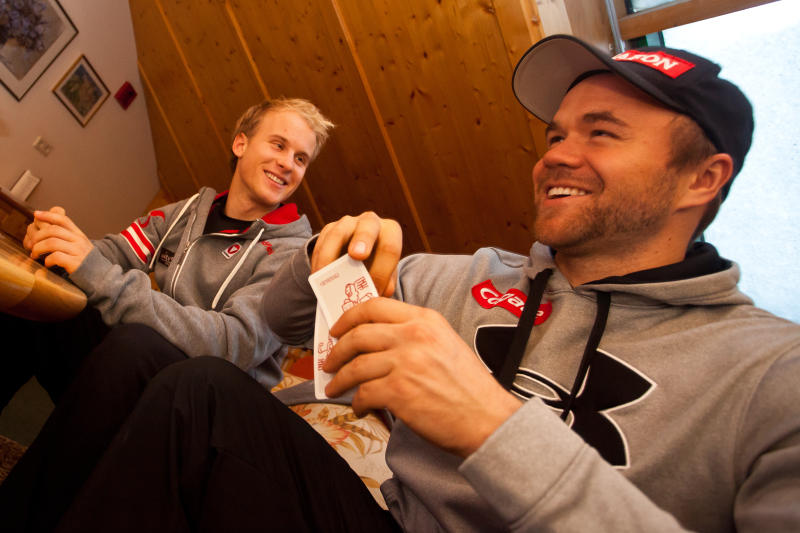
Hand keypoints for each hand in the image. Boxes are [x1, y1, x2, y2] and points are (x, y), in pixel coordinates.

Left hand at [24, 207, 93, 273]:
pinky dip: (47, 260)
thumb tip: (47, 228)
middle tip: (31, 244)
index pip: (63, 219)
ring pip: (52, 242)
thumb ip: (67, 237)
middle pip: (53, 230)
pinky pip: (56, 256)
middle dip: (37, 236)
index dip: (48, 215)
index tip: (36, 214)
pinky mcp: (75, 263)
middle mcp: (79, 240)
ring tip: (35, 254)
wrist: (101, 276)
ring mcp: (78, 251)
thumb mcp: (79, 245)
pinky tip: (47, 264)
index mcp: (78, 234)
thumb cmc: (85, 262)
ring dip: (38, 248)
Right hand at [312, 211, 401, 296]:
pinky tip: (317, 276)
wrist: (360, 255)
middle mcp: (371, 222)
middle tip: (357, 256)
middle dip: (363, 240)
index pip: (390, 247)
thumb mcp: (386, 274)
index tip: (375, 288)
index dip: (383, 269)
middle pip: (368, 226)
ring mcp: (348, 223)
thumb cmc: (377, 266)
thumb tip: (375, 293)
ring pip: (338, 233)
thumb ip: (385, 283)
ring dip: (332, 254)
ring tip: (325, 275)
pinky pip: (321, 242)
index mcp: (390, 232)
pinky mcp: (329, 229)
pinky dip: (318, 260)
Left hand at [324, 298, 522, 456]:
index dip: (349, 317)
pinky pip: (363, 394)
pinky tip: (360, 408)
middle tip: (329, 361)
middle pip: (358, 334)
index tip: (337, 329)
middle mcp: (414, 336)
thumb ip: (414, 335)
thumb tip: (376, 342)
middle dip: (337, 350)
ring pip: (355, 366)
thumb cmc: (468, 388)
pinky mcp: (399, 392)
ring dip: (339, 380)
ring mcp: (405, 363)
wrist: (488, 419)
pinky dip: (356, 403)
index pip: (375, 306)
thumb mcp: (444, 344)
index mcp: (425, 320)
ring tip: (334, 388)